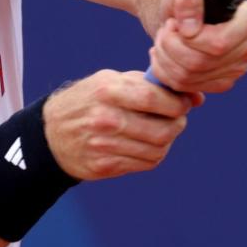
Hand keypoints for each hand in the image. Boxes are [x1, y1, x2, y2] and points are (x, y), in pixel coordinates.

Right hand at [42, 70, 195, 180]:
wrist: (50, 134)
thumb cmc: (89, 100)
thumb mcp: (111, 81)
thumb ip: (150, 85)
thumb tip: (195, 98)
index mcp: (107, 91)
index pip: (155, 99)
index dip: (177, 103)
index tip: (182, 103)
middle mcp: (105, 119)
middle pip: (162, 129)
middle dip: (177, 124)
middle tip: (175, 118)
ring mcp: (104, 145)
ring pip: (158, 149)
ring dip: (167, 140)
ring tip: (161, 130)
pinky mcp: (105, 166)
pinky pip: (145, 163)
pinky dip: (154, 154)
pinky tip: (146, 144)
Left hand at [148, 0, 246, 93]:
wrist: (187, 14)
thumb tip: (190, 27)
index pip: (218, 44)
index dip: (189, 38)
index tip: (176, 23)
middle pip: (200, 63)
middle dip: (170, 46)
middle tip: (165, 29)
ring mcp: (238, 69)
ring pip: (189, 77)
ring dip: (164, 58)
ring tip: (163, 39)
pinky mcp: (222, 83)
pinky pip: (186, 86)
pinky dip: (166, 72)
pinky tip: (165, 54)